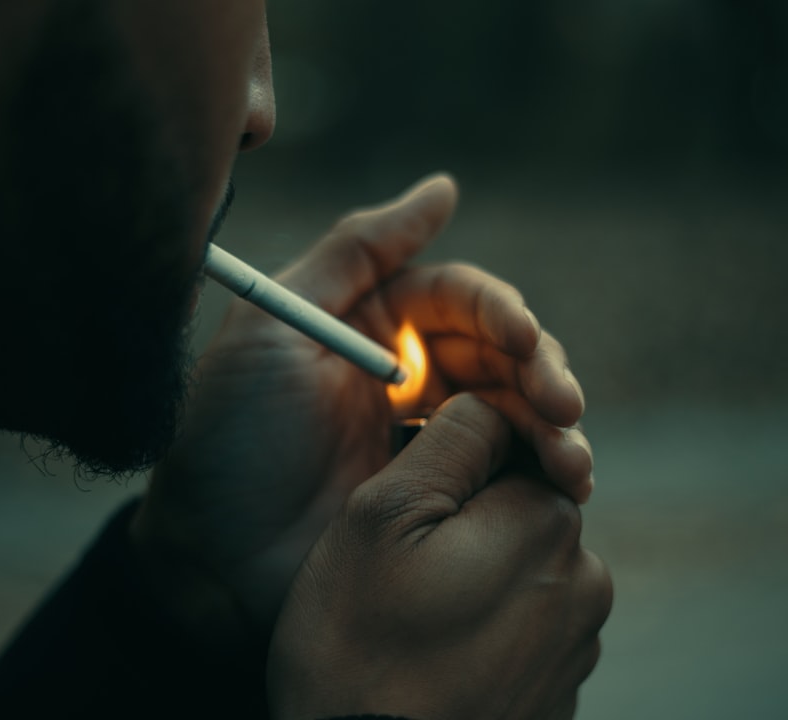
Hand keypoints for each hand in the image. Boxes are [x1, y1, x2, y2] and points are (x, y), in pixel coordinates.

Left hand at [131, 173, 592, 628]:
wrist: (213, 558)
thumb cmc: (233, 432)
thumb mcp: (278, 321)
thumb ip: (358, 249)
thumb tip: (446, 186)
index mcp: (374, 324)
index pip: (460, 301)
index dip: (500, 312)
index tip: (523, 337)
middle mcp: (411, 374)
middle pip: (503, 354)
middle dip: (542, 373)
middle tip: (563, 406)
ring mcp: (431, 439)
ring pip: (517, 414)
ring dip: (555, 429)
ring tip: (574, 462)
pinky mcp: (444, 499)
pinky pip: (508, 475)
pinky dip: (542, 476)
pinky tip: (567, 488)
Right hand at [268, 394, 611, 719]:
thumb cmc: (360, 649)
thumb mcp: (381, 516)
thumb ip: (450, 440)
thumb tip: (493, 406)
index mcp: (545, 522)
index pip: (508, 448)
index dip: (444, 473)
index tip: (401, 520)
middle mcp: (583, 580)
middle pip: (513, 511)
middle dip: (460, 527)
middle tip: (395, 577)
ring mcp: (577, 647)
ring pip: (515, 572)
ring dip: (469, 582)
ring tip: (410, 629)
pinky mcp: (560, 695)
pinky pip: (519, 633)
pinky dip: (480, 636)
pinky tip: (432, 664)